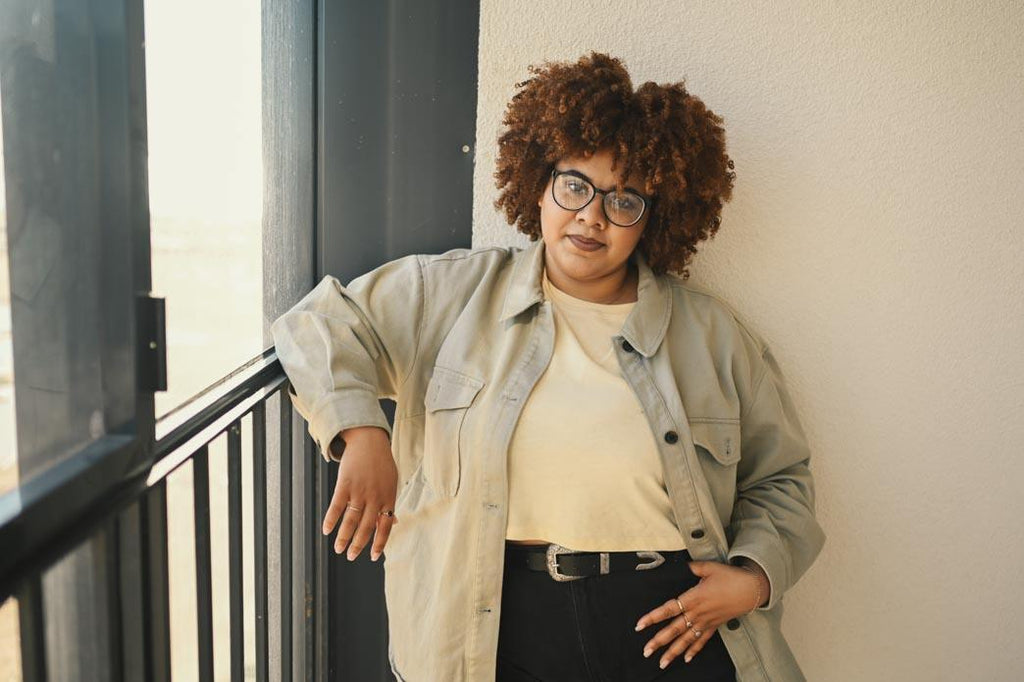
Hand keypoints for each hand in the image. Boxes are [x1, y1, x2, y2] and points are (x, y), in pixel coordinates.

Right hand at [321, 426, 398, 561]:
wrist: (369, 440)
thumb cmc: (381, 463)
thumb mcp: (391, 482)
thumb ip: (390, 502)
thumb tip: (393, 522)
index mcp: (389, 498)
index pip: (386, 526)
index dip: (380, 543)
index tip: (374, 557)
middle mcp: (375, 497)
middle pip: (366, 527)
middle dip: (358, 545)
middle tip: (351, 556)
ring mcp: (360, 491)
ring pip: (351, 520)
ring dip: (343, 537)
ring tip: (338, 549)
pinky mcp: (345, 484)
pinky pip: (337, 506)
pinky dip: (331, 520)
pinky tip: (326, 530)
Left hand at [635, 560, 767, 668]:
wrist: (752, 589)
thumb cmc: (731, 577)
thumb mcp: (710, 567)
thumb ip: (693, 567)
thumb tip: (681, 566)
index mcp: (694, 597)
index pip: (669, 609)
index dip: (653, 617)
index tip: (640, 625)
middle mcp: (698, 613)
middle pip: (675, 629)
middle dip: (659, 641)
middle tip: (645, 651)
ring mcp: (707, 621)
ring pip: (687, 639)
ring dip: (673, 652)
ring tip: (661, 662)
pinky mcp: (715, 626)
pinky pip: (703, 640)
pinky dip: (694, 650)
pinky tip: (686, 659)